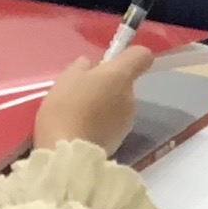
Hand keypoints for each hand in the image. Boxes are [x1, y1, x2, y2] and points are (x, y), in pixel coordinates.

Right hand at [32, 47, 154, 155]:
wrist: (68, 153)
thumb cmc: (66, 109)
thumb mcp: (66, 79)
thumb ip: (81, 68)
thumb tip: (90, 66)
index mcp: (120, 76)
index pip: (142, 56)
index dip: (129, 56)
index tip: (110, 62)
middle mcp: (130, 96)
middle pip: (124, 83)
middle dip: (106, 86)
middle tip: (80, 94)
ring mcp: (128, 120)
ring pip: (118, 105)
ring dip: (103, 107)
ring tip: (78, 115)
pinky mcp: (121, 140)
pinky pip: (112, 124)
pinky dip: (101, 125)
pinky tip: (81, 130)